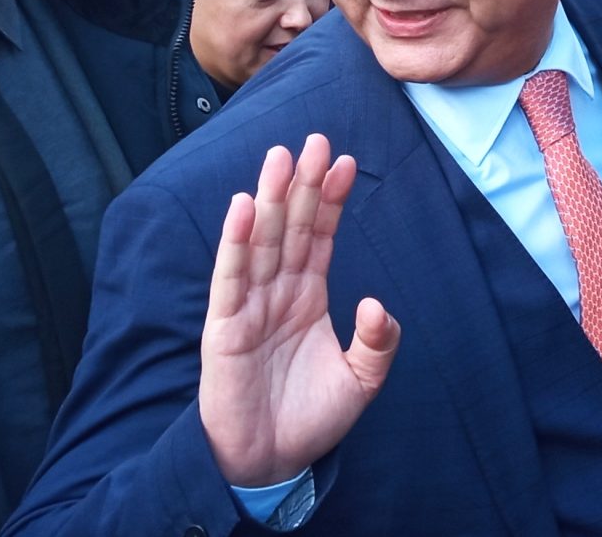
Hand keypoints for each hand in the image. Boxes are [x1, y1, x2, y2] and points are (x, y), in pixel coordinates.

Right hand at [200, 134, 400, 486]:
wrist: (270, 462)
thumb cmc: (310, 419)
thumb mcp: (361, 381)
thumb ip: (377, 343)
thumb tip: (377, 304)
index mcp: (307, 296)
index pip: (319, 236)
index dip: (330, 199)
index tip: (344, 161)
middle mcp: (276, 292)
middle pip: (289, 226)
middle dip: (302, 184)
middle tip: (315, 139)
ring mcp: (248, 306)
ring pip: (260, 241)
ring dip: (268, 198)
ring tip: (279, 156)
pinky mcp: (224, 327)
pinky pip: (230, 278)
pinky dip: (235, 242)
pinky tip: (242, 207)